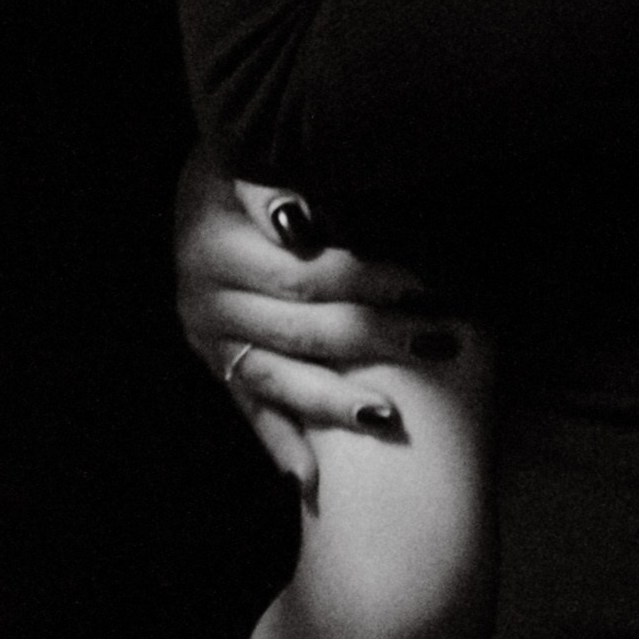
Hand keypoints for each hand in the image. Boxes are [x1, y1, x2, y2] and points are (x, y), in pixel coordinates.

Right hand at [173, 153, 465, 496]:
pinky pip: (253, 411)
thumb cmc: (241, 164)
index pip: (301, 273)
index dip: (365, 279)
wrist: (199, 184)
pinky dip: (283, 446)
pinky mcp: (217, 365)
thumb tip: (300, 222)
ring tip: (392, 417)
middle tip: (438, 341)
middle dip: (374, 336)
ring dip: (337, 402)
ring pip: (281, 380)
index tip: (422, 286)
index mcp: (214, 242)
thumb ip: (270, 184)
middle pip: (302, 328)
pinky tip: (312, 482)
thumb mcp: (244, 157)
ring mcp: (209, 338)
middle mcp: (203, 296)